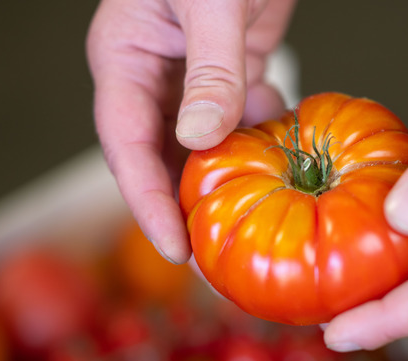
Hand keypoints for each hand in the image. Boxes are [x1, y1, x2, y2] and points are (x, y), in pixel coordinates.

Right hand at [87, 0, 295, 263]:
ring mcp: (192, 74)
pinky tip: (284, 160)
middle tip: (214, 256)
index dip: (145, 200)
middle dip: (183, 205)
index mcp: (124, 57)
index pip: (124, 144)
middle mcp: (152, 74)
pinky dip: (260, 142)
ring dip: (224, 180)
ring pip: (200, 145)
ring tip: (251, 224)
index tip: (173, 247)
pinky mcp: (232, 68)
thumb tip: (200, 139)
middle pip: (158, 155)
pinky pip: (240, 119)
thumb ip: (209, 69)